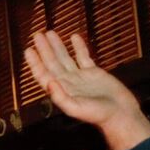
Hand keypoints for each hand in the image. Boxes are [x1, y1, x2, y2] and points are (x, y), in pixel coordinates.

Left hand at [23, 30, 149, 149]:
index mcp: (61, 90)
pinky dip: (78, 47)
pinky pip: (83, 57)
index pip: (43, 74)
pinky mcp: (94, 73)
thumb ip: (60, 97)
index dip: (35, 62)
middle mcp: (68, 82)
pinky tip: (73, 37)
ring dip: (57, 46)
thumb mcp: (75, 108)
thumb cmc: (98, 115)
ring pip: (65, 58)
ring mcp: (80, 77)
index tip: (29, 50)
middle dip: (44, 49)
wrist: (120, 114)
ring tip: (50, 33)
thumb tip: (49, 83)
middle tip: (37, 35)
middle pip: (52, 63)